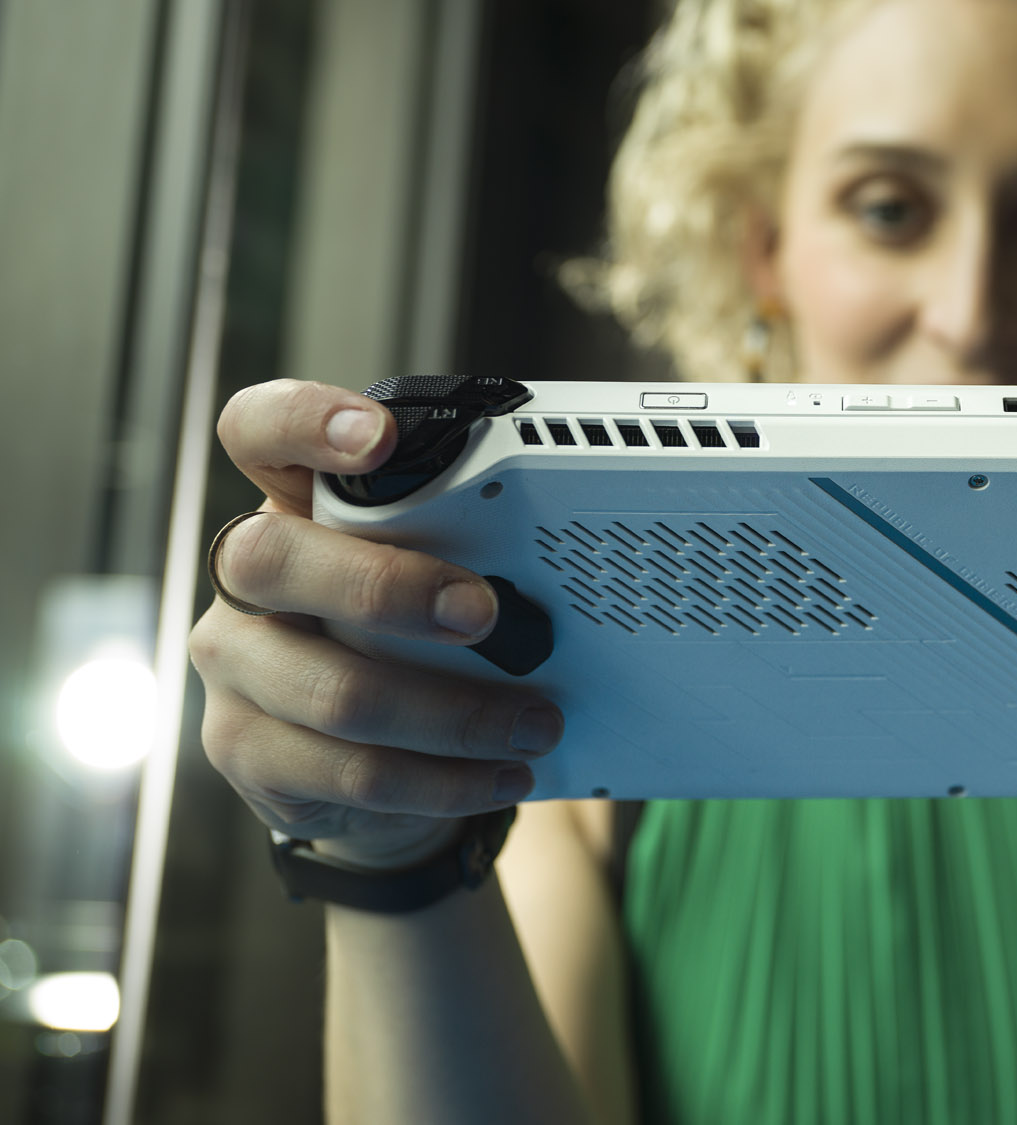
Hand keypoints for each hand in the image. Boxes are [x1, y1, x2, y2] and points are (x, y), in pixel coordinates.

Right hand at [188, 380, 562, 867]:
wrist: (360, 761)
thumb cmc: (409, 638)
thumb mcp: (435, 573)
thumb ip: (465, 548)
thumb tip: (566, 560)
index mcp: (292, 506)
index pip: (258, 431)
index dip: (304, 421)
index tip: (377, 437)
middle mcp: (246, 577)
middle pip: (274, 559)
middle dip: (391, 587)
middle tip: (487, 615)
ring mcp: (235, 666)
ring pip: (334, 690)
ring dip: (457, 715)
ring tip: (535, 725)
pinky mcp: (246, 752)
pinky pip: (350, 773)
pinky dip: (445, 780)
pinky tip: (499, 774)